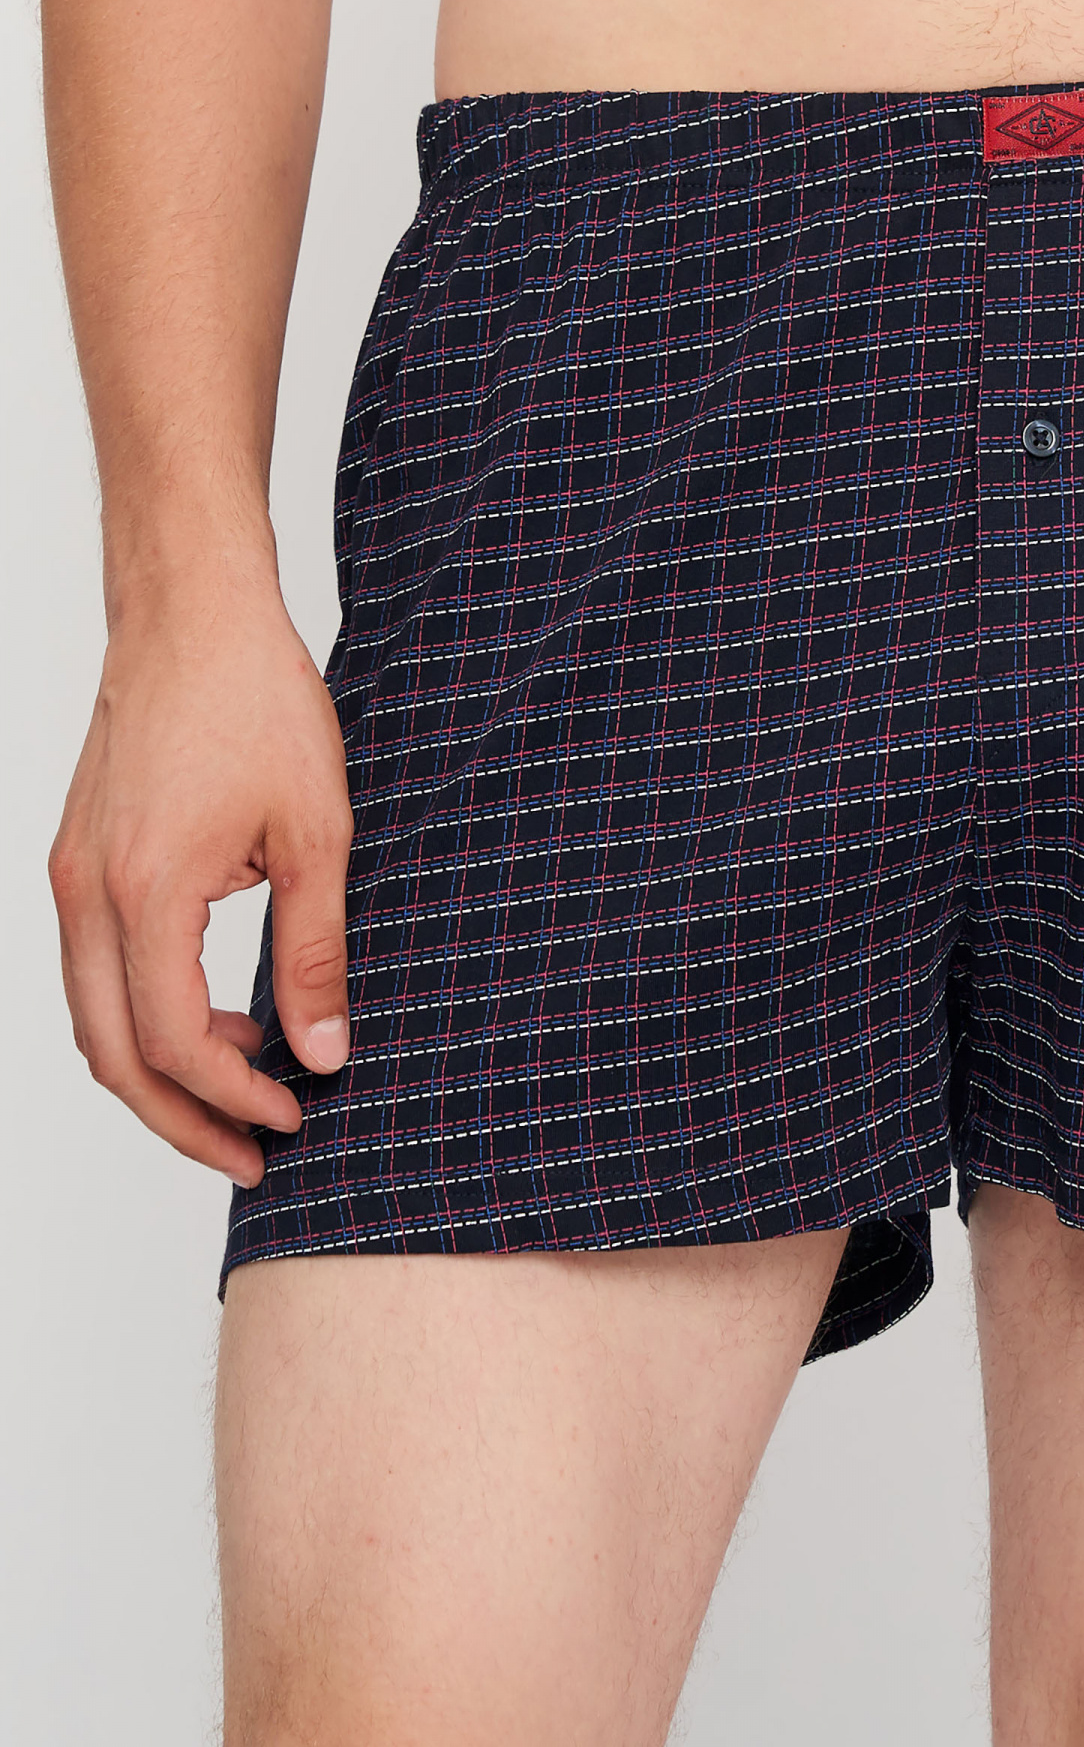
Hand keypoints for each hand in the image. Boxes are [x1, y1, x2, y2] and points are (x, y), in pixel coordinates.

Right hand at [49, 584, 353, 1187]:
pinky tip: (218, 1010)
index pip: (173, 1044)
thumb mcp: (316, 832)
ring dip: (159, 1072)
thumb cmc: (257, 701)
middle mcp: (88, 895)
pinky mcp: (77, 860)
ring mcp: (72, 878)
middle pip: (114, 1056)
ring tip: (245, 1089)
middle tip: (255, 1154)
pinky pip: (94, 970)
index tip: (295, 1118)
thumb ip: (315, 949)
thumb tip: (326, 1050)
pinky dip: (143, 1013)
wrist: (193, 614)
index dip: (232, 1099)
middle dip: (183, 1119)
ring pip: (93, 1019)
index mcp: (145, 893)